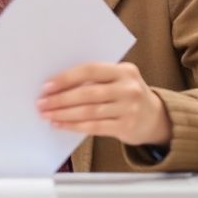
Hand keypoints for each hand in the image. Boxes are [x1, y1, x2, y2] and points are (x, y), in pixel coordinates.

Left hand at [36, 62, 170, 145]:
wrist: (156, 118)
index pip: (90, 70)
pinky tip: (60, 124)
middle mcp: (129, 88)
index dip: (66, 78)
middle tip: (41, 103)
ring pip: (89, 111)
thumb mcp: (117, 80)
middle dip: (60, 99)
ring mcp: (129, 108)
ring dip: (63, 113)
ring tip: (47, 114)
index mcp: (124, 70)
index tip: (46, 86)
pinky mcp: (127, 126)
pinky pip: (94, 126)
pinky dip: (74, 126)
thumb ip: (94, 80)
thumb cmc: (126, 95)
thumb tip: (56, 85)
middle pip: (88, 93)